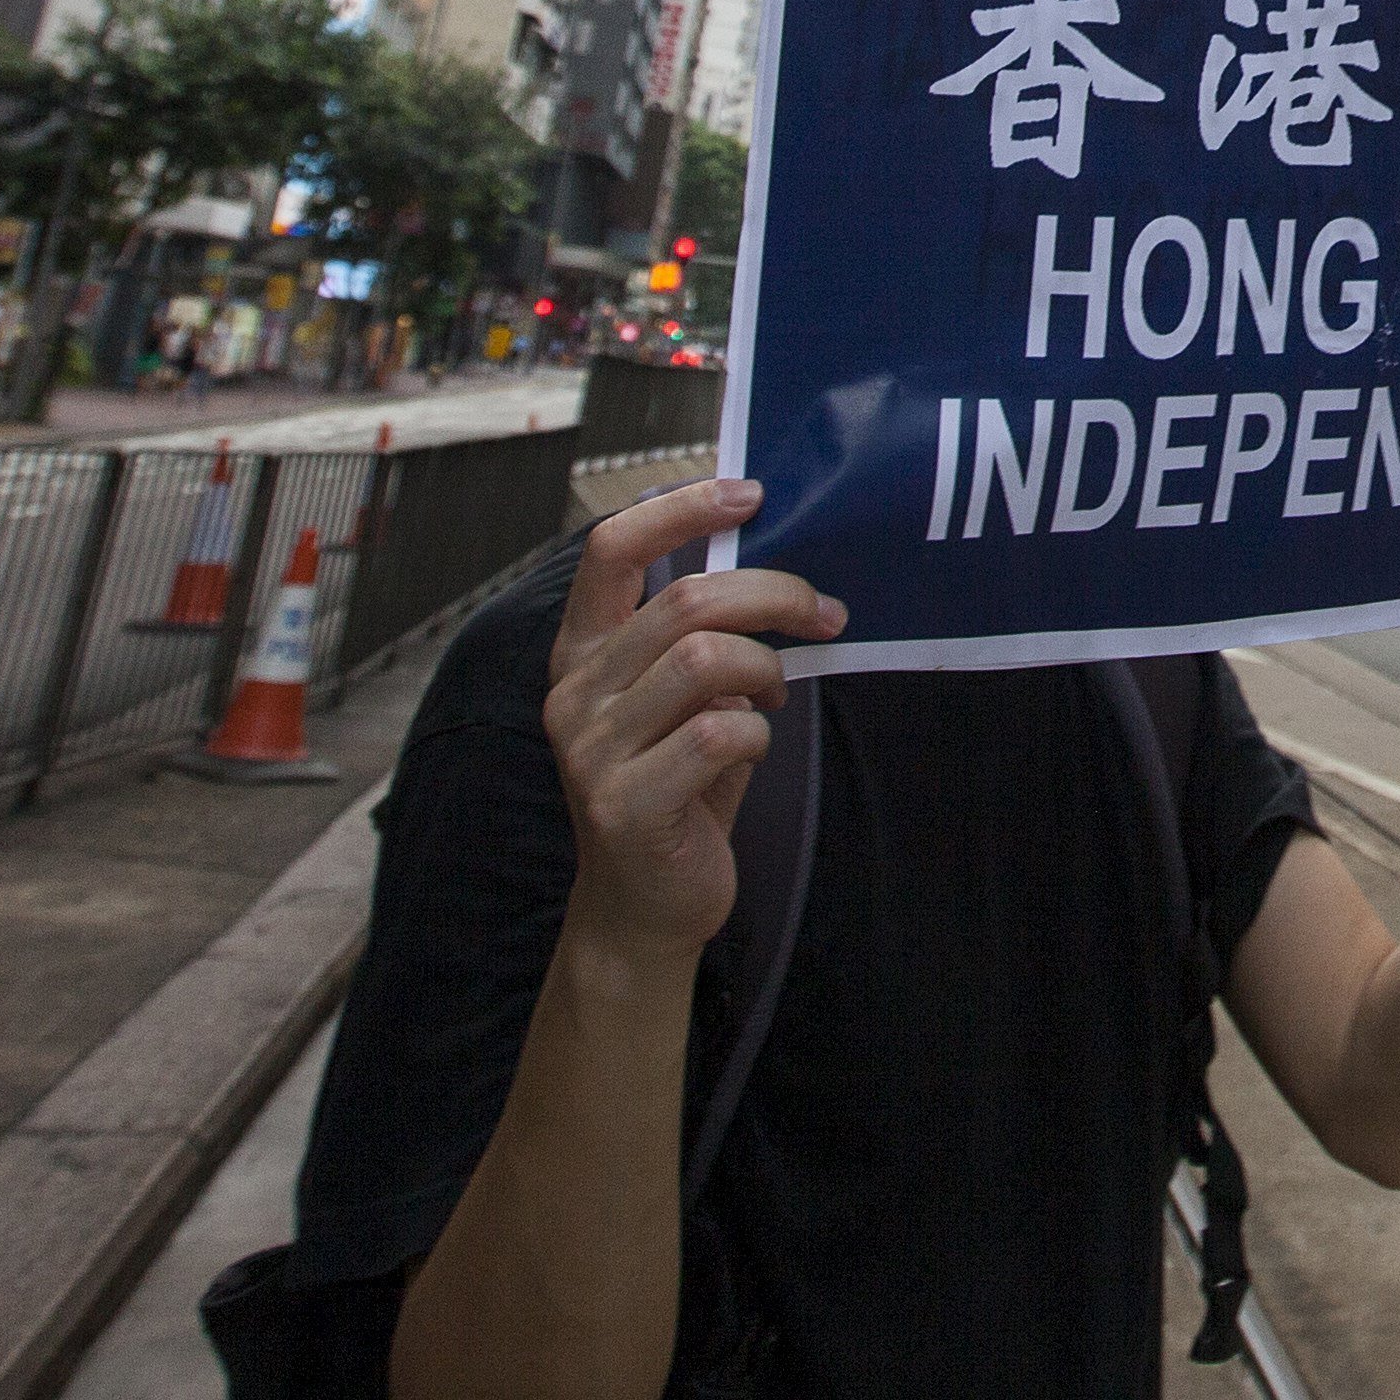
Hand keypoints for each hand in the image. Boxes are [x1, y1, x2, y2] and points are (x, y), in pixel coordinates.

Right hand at [540, 474, 842, 969]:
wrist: (643, 906)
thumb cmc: (677, 786)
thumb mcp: (681, 698)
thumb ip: (700, 636)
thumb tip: (774, 563)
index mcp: (581, 654)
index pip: (610, 550)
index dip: (680, 509)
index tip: (749, 493)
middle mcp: (574, 694)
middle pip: (684, 602)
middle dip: (775, 594)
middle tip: (825, 613)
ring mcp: (593, 751)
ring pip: (706, 661)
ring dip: (767, 668)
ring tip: (776, 694)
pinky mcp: (627, 804)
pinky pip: (721, 734)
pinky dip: (759, 733)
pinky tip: (754, 746)